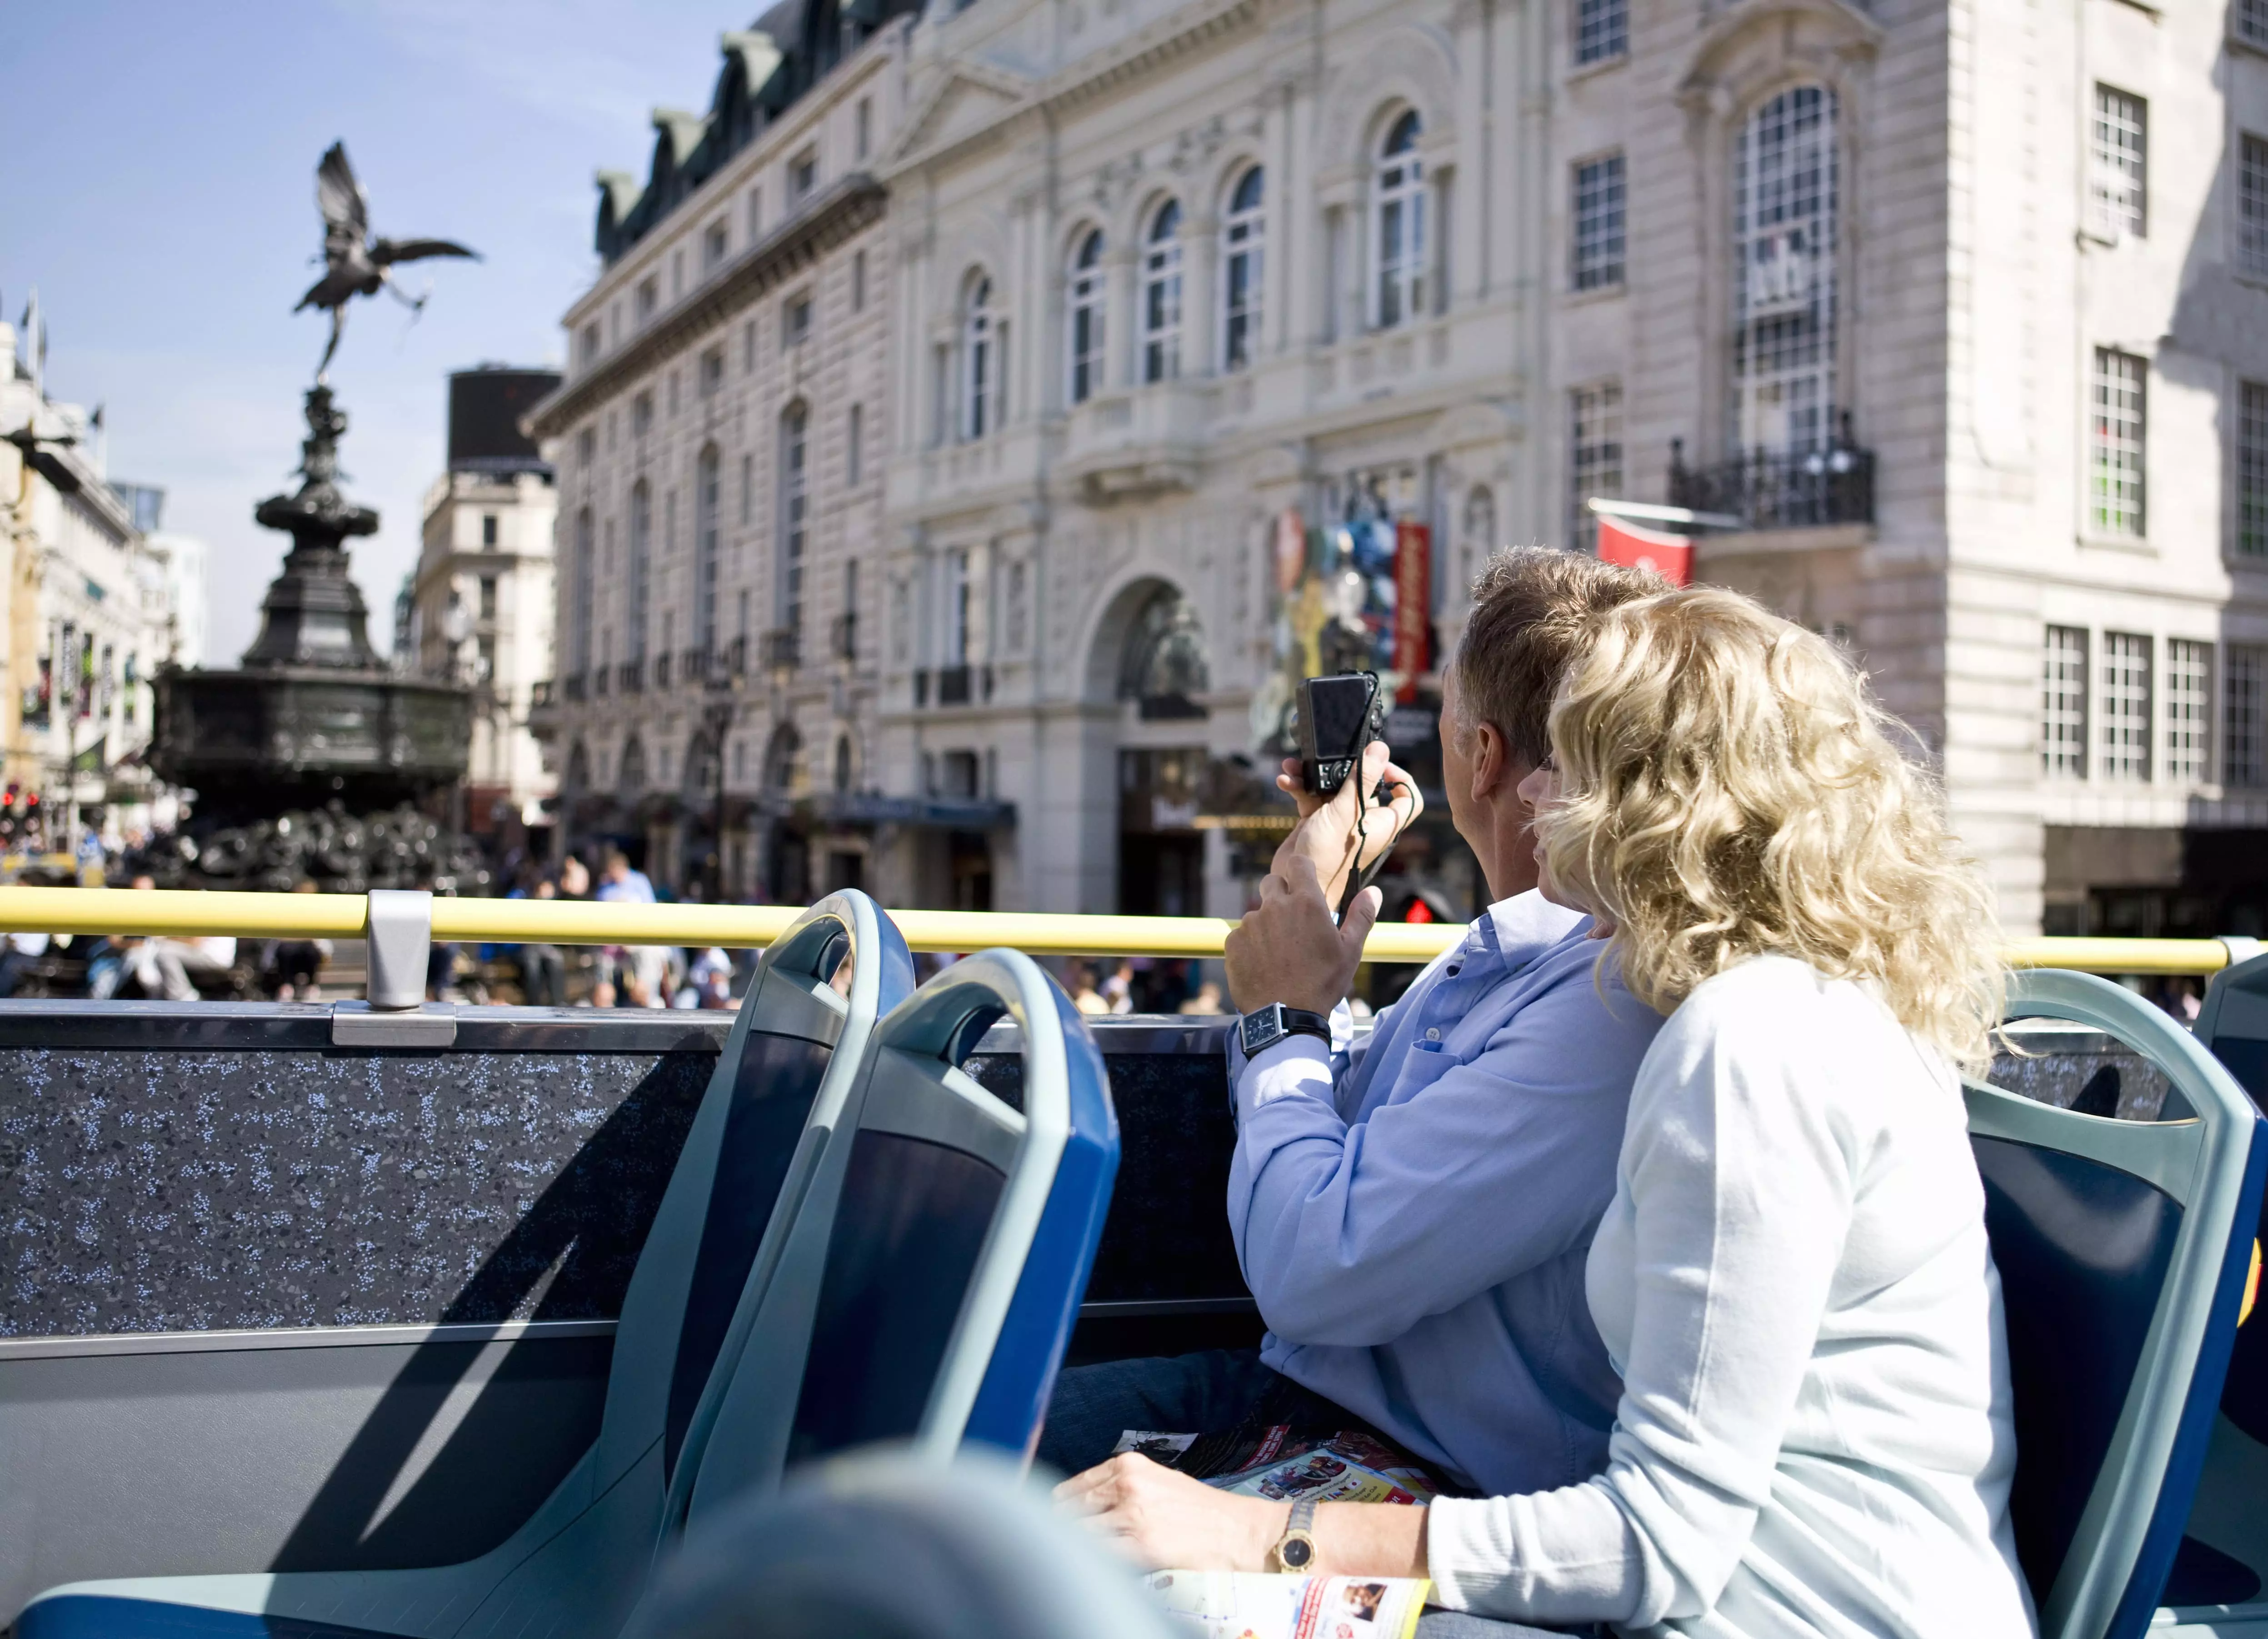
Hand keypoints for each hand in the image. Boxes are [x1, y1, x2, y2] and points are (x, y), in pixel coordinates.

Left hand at [1055, 1452, 1284, 1570]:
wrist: (1237, 1532)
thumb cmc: (1199, 1510)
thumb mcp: (1158, 1480)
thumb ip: (1121, 1485)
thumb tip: (1083, 1501)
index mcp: (1129, 1466)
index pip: (1073, 1487)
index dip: (1060, 1508)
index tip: (1055, 1521)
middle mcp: (1127, 1485)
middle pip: (1069, 1509)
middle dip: (1063, 1527)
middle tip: (1062, 1543)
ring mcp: (1132, 1515)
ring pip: (1079, 1533)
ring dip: (1075, 1546)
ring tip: (1078, 1557)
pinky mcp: (1139, 1546)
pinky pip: (1098, 1555)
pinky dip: (1092, 1562)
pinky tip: (1096, 1567)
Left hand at [1224, 854, 1380, 1015]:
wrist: (1285, 1016)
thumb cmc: (1322, 983)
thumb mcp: (1350, 951)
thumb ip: (1361, 916)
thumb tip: (1373, 891)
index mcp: (1306, 903)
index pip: (1298, 862)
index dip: (1301, 869)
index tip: (1305, 883)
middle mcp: (1275, 906)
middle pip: (1272, 882)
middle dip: (1281, 894)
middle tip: (1293, 922)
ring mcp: (1250, 923)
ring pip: (1258, 912)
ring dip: (1267, 924)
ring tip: (1279, 953)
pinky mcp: (1232, 942)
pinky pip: (1241, 934)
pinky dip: (1250, 944)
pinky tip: (1263, 964)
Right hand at [1274, 740, 1422, 907]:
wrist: (1298, 884)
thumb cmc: (1328, 857)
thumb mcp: (1346, 812)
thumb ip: (1363, 780)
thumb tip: (1380, 750)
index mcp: (1382, 821)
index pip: (1407, 799)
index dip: (1400, 778)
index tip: (1381, 764)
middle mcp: (1363, 819)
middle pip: (1363, 784)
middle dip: (1342, 766)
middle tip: (1329, 756)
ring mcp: (1339, 820)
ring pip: (1332, 788)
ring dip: (1312, 775)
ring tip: (1293, 767)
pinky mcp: (1317, 822)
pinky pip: (1311, 797)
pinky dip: (1300, 788)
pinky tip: (1286, 781)